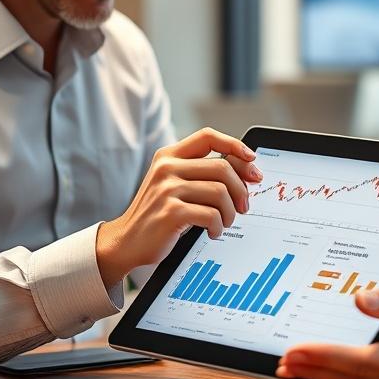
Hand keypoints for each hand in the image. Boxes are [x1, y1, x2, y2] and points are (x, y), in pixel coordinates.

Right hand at [96, 128, 261, 287]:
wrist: (126, 241)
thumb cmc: (157, 214)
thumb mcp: (173, 185)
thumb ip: (201, 173)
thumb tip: (247, 170)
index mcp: (168, 156)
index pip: (208, 136)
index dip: (234, 145)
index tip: (252, 160)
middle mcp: (167, 167)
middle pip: (222, 167)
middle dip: (241, 189)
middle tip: (244, 206)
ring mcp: (167, 189)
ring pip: (221, 192)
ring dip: (230, 212)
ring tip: (225, 222)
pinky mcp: (171, 212)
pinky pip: (212, 215)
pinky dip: (219, 226)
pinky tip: (213, 232)